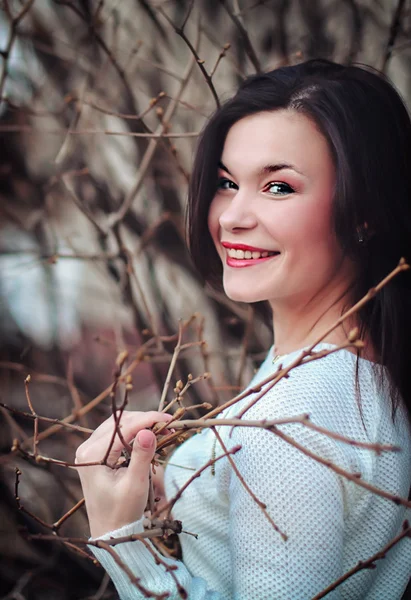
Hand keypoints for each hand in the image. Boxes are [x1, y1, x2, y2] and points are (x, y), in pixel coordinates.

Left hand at [75, 410, 172, 537]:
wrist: (110, 532)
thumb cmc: (123, 512)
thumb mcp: (135, 484)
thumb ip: (142, 456)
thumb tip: (149, 431)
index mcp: (92, 455)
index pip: (124, 427)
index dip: (148, 419)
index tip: (170, 419)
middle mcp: (86, 448)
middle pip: (120, 422)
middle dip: (145, 420)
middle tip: (169, 426)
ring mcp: (89, 451)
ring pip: (118, 426)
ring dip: (140, 424)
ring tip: (161, 430)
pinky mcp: (95, 455)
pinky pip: (115, 435)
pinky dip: (133, 432)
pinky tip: (147, 436)